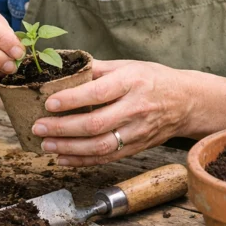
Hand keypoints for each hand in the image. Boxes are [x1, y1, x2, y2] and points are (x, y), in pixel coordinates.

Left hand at [30, 60, 194, 166]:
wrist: (186, 102)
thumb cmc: (152, 79)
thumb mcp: (128, 65)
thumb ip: (97, 68)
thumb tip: (63, 67)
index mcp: (131, 82)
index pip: (98, 93)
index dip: (72, 100)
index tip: (49, 103)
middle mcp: (135, 109)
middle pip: (96, 124)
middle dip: (63, 128)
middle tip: (39, 127)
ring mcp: (137, 132)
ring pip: (100, 146)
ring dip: (69, 149)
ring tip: (46, 145)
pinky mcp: (136, 147)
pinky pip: (107, 158)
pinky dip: (82, 161)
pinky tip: (63, 158)